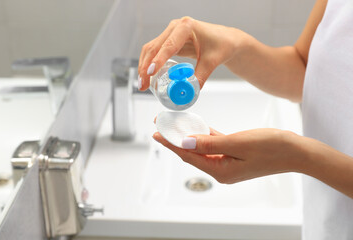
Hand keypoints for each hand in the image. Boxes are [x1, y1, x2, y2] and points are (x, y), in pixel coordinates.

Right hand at [138, 17, 241, 90]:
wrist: (226, 40)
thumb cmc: (222, 44)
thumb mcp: (212, 61)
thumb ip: (200, 76)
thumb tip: (189, 91)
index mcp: (187, 27)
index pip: (169, 45)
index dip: (158, 59)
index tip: (150, 72)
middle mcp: (175, 27)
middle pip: (154, 47)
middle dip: (146, 67)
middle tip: (143, 84)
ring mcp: (170, 33)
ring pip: (151, 49)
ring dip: (144, 66)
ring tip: (142, 84)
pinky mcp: (169, 41)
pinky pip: (155, 52)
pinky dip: (149, 64)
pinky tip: (147, 77)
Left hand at [153, 128, 304, 183]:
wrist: (296, 151)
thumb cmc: (272, 148)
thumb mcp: (237, 143)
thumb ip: (209, 143)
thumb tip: (185, 142)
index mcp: (220, 170)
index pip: (188, 155)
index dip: (170, 143)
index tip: (156, 133)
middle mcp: (221, 169)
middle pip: (192, 152)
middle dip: (176, 139)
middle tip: (162, 126)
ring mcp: (228, 163)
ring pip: (202, 148)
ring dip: (189, 137)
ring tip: (175, 125)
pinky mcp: (234, 155)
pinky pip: (215, 145)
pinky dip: (205, 136)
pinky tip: (197, 128)